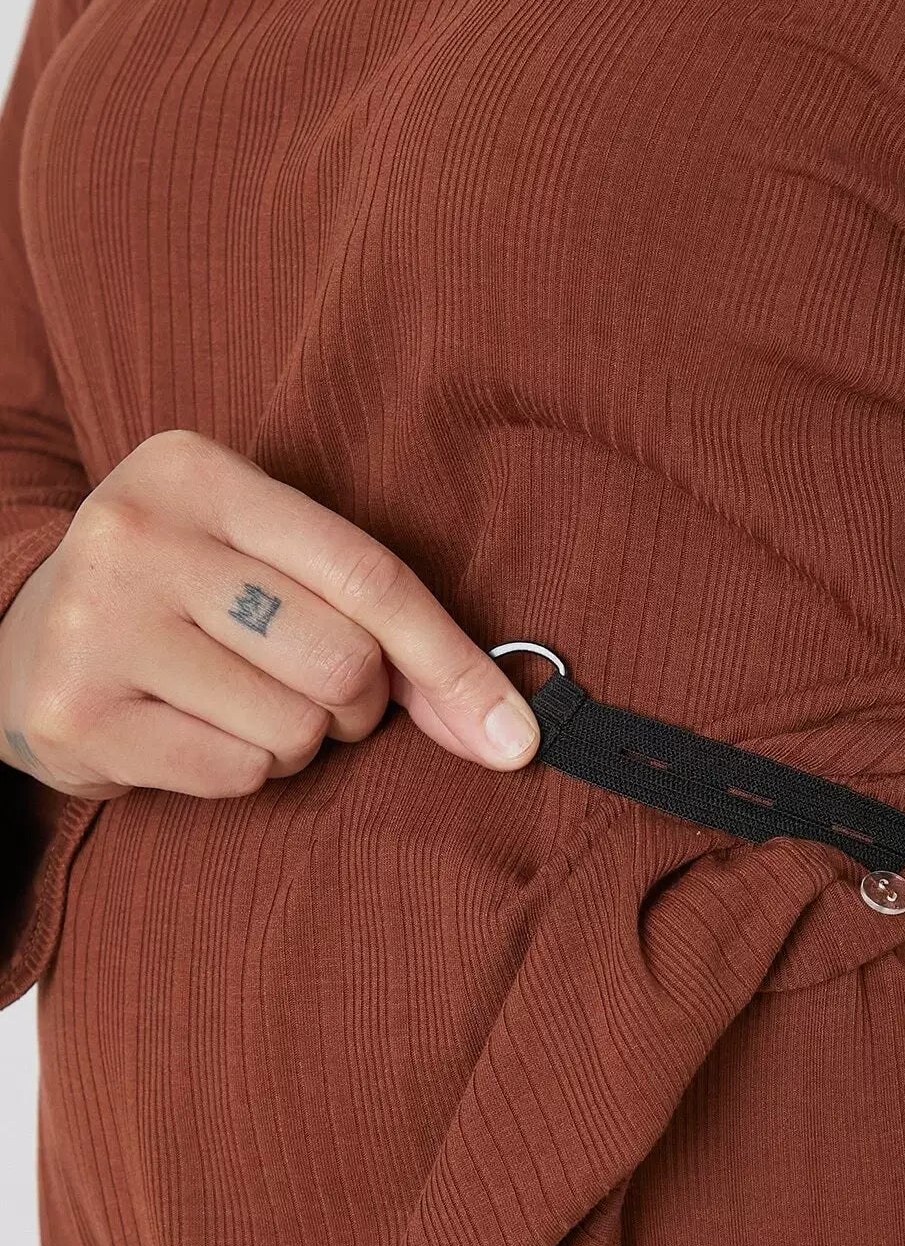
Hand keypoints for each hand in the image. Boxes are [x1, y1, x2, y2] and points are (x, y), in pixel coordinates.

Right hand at [0, 428, 539, 798]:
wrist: (18, 640)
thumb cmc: (180, 599)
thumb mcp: (263, 562)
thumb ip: (379, 621)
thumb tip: (505, 729)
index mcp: (197, 470)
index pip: (369, 575)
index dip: (453, 664)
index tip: (514, 740)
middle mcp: (138, 533)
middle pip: (341, 662)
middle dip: (354, 703)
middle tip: (305, 686)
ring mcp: (96, 624)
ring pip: (294, 730)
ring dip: (293, 741)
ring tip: (232, 701)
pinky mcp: (76, 714)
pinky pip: (236, 776)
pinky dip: (241, 772)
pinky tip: (188, 731)